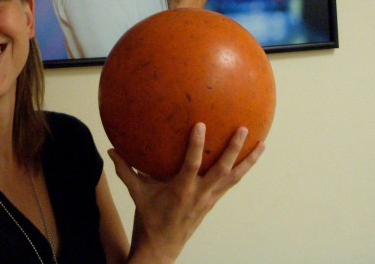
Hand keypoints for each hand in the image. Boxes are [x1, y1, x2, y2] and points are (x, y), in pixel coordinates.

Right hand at [109, 123, 263, 263]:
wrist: (162, 248)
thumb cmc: (148, 218)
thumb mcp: (136, 193)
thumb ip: (125, 170)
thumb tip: (111, 149)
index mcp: (181, 191)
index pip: (192, 164)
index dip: (197, 145)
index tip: (201, 124)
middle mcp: (200, 194)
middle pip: (223, 170)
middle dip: (234, 149)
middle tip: (244, 129)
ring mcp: (210, 199)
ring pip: (234, 178)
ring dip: (249, 161)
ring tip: (263, 144)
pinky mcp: (213, 202)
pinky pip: (231, 183)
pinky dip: (241, 170)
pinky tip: (250, 158)